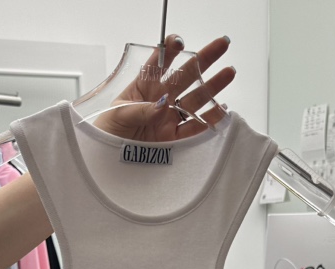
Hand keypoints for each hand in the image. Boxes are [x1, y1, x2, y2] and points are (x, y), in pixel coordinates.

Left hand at [93, 34, 234, 141]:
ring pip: (194, 100)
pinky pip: (194, 129)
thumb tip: (163, 105)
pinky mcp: (173, 139)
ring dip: (212, 87)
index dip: (168, 52)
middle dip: (203, 60)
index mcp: (142, 88)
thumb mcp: (116, 116)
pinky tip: (222, 109)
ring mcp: (168, 119)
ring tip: (229, 72)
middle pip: (184, 76)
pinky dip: (209, 120)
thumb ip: (139, 110)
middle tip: (222, 44)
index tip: (178, 41)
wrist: (105, 160)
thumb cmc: (106, 132)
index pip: (157, 65)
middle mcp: (159, 100)